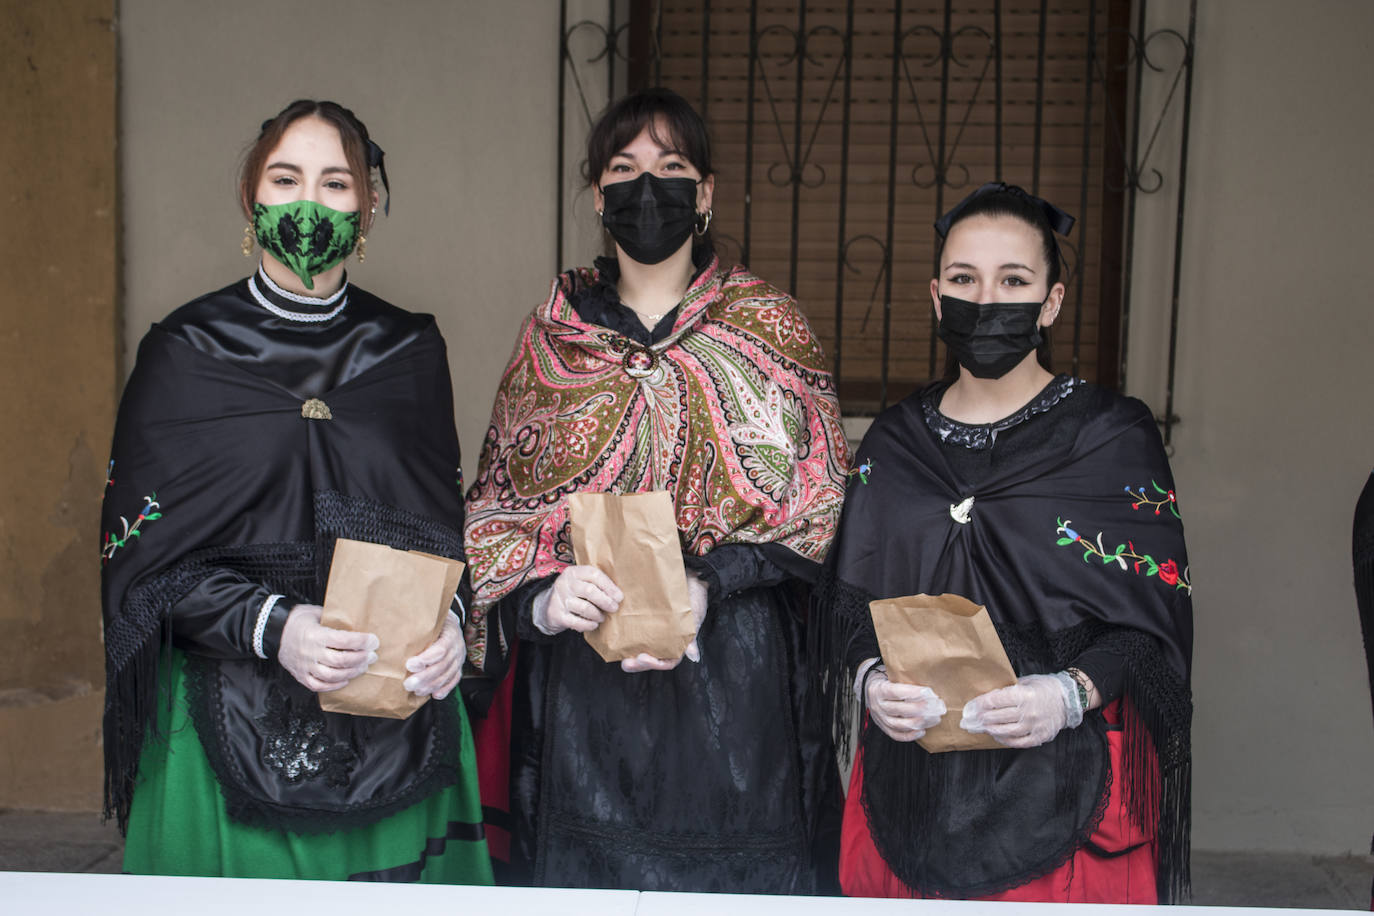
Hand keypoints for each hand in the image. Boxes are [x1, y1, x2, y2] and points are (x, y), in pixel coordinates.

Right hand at [278, 603, 377, 692]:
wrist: (274, 630)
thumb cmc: (299, 620)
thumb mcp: (317, 613)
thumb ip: (335, 620)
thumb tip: (359, 623)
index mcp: (315, 635)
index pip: (343, 640)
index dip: (362, 642)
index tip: (374, 641)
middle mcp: (310, 652)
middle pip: (341, 660)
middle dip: (361, 658)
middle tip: (372, 655)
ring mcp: (305, 666)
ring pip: (332, 675)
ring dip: (352, 672)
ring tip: (363, 666)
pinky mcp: (301, 676)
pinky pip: (319, 686)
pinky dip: (335, 685)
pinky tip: (346, 679)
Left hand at [403, 611, 463, 699]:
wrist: (449, 622)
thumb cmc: (434, 619)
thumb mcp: (428, 617)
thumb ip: (417, 624)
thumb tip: (393, 628)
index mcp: (450, 632)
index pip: (441, 649)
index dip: (426, 659)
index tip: (409, 664)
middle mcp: (457, 647)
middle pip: (443, 665)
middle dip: (425, 677)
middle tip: (408, 684)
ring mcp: (459, 658)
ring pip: (448, 675)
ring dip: (432, 685)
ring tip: (416, 691)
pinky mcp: (458, 667)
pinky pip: (454, 680)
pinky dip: (445, 689)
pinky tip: (435, 695)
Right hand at [534, 565, 622, 634]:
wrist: (545, 607)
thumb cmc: (572, 594)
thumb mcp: (580, 583)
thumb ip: (595, 584)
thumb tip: (618, 595)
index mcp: (573, 572)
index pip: (594, 574)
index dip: (609, 586)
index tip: (619, 597)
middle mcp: (565, 583)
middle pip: (590, 591)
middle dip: (606, 601)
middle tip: (614, 608)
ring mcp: (559, 599)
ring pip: (585, 608)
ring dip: (598, 614)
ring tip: (602, 617)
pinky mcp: (556, 615)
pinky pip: (577, 622)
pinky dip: (589, 625)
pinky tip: (594, 624)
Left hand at [620, 573, 708, 672]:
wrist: (690, 578)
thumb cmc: (694, 600)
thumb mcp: (694, 619)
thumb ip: (692, 638)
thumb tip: (693, 656)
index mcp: (677, 645)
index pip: (666, 662)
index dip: (654, 664)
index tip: (642, 657)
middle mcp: (664, 641)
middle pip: (650, 659)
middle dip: (637, 664)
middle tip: (626, 663)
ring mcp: (653, 632)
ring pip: (640, 647)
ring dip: (629, 652)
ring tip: (618, 651)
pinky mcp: (645, 620)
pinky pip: (634, 630)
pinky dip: (625, 634)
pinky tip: (616, 633)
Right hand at [864, 667, 945, 741]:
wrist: (870, 691)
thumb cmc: (886, 682)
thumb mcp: (890, 675)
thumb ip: (904, 678)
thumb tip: (928, 676)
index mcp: (879, 690)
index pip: (895, 692)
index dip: (913, 693)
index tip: (929, 692)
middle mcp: (878, 705)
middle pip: (900, 709)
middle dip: (921, 709)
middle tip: (937, 706)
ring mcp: (880, 718)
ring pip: (899, 724)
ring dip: (919, 722)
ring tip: (934, 718)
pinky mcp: (884, 728)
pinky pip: (897, 735)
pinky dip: (910, 735)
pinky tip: (922, 730)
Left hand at [960, 672, 1080, 748]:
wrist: (1068, 700)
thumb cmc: (1044, 688)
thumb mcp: (1025, 682)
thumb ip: (1007, 690)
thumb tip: (985, 697)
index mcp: (1024, 695)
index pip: (994, 701)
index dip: (978, 704)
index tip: (969, 707)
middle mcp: (1029, 712)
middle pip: (996, 717)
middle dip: (980, 719)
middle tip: (969, 720)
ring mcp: (1034, 726)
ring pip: (1005, 732)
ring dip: (989, 730)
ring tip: (980, 728)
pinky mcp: (1039, 737)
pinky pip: (1017, 742)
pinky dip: (1004, 740)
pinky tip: (996, 736)